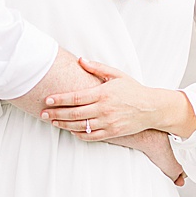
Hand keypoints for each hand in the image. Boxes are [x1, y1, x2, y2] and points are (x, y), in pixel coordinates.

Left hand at [42, 57, 195, 140]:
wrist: (152, 108)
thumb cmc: (133, 90)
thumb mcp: (116, 75)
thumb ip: (97, 68)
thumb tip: (80, 60)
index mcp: (103, 94)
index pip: (76, 97)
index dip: (60, 99)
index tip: (47, 100)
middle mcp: (104, 109)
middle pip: (74, 113)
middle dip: (56, 113)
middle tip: (43, 113)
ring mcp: (108, 122)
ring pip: (80, 126)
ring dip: (64, 124)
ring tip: (52, 121)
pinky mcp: (113, 132)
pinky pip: (91, 136)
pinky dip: (79, 134)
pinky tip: (70, 130)